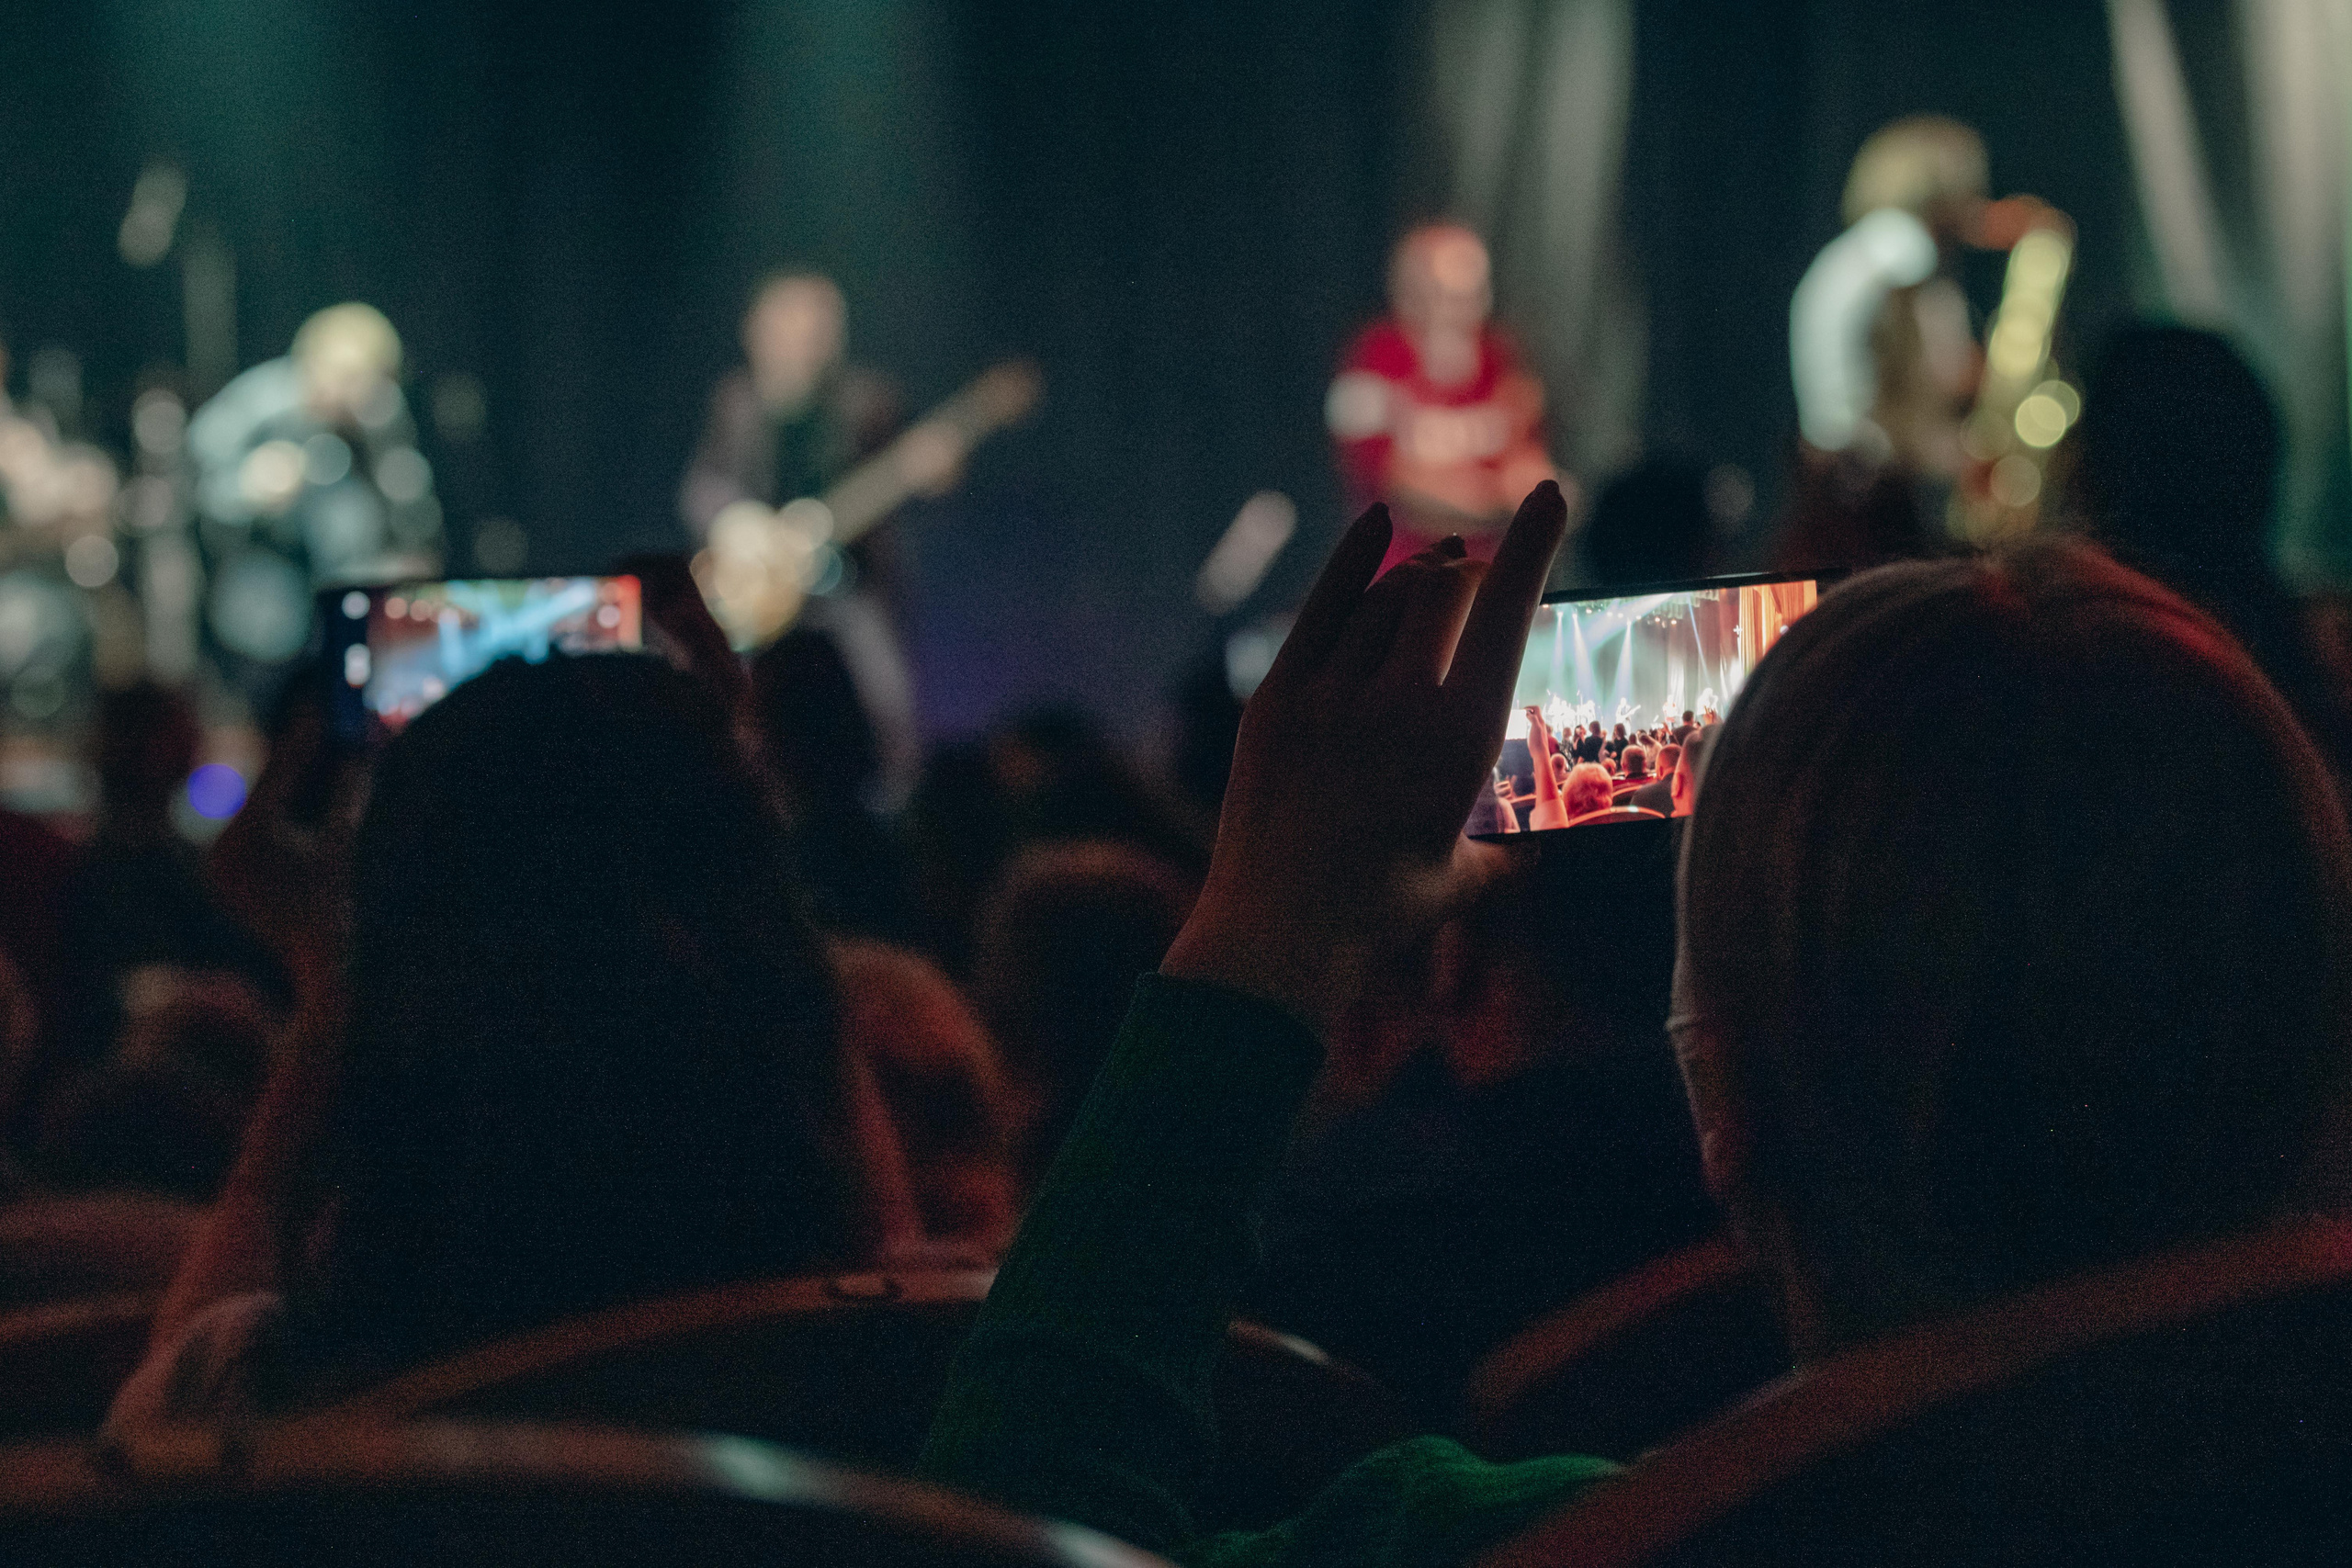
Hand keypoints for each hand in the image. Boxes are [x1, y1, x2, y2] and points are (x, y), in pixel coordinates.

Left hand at [207, 695, 364, 1009]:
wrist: (326, 978)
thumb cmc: (344, 914)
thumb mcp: (352, 842)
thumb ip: (354, 786)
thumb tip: (367, 735)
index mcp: (248, 841)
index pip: (283, 769)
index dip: (313, 729)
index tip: (334, 694)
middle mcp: (221, 849)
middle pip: (273, 783)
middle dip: (308, 749)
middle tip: (335, 711)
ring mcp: (220, 864)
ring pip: (268, 803)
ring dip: (301, 775)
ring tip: (332, 744)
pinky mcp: (229, 875)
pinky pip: (263, 827)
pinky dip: (292, 806)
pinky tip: (314, 784)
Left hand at [1160, 483, 1569, 1036]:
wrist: (1280, 931)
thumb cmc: (1382, 913)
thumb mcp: (1464, 880)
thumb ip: (1506, 853)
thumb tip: (1535, 851)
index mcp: (1462, 738)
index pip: (1506, 613)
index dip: (1532, 544)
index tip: (1550, 493)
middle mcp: (1401, 701)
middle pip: (1441, 590)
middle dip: (1466, 568)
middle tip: (1476, 568)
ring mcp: (1333, 694)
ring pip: (1385, 598)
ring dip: (1418, 575)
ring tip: (1437, 570)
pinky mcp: (1278, 698)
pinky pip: (1322, 610)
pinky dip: (1354, 562)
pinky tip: (1377, 529)